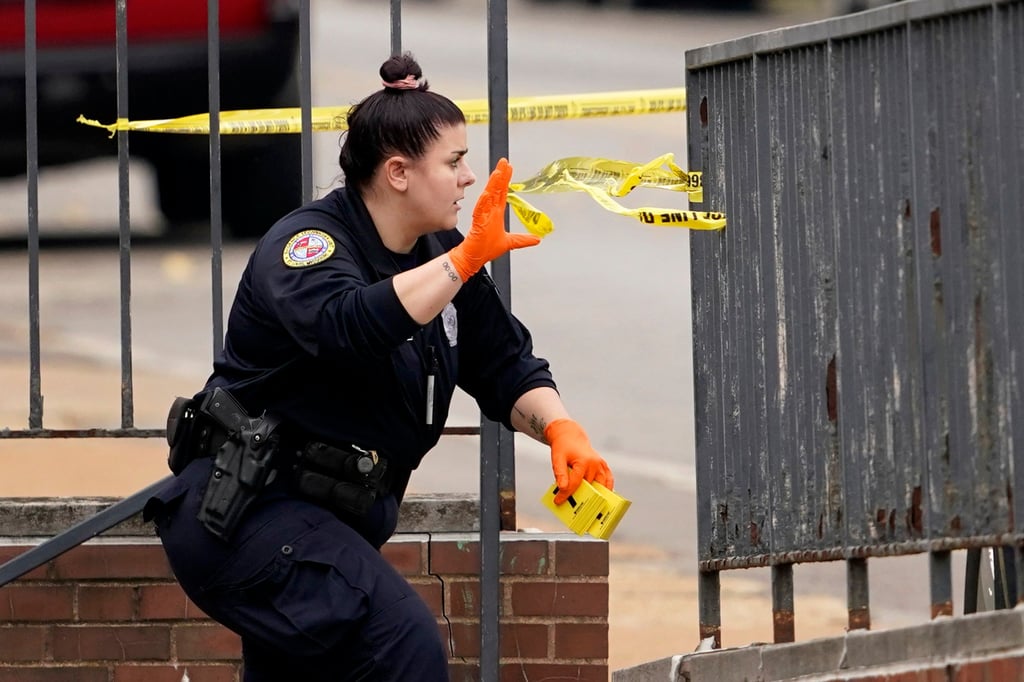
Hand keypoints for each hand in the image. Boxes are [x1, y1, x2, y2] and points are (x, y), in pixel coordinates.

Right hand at [448, 158, 540, 280]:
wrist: (473, 258)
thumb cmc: (485, 248)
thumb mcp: (510, 242)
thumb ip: (523, 239)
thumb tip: (537, 239)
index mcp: (496, 214)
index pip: (502, 193)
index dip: (505, 180)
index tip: (508, 168)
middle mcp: (489, 212)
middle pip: (496, 190)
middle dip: (500, 176)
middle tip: (504, 163)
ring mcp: (483, 216)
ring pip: (488, 197)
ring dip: (493, 185)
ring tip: (497, 173)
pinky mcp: (477, 224)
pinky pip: (480, 211)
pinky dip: (483, 202)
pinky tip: (487, 194)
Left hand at [545, 418, 614, 504]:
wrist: (570, 436)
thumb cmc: (563, 448)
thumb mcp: (557, 458)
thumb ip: (560, 473)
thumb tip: (562, 488)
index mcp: (583, 461)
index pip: (575, 483)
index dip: (566, 494)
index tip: (558, 501)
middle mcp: (595, 464)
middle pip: (589, 487)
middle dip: (581, 499)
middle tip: (575, 511)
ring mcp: (601, 466)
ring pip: (601, 486)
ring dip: (597, 497)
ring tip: (591, 509)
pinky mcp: (604, 466)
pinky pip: (608, 480)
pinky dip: (606, 489)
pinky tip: (603, 499)